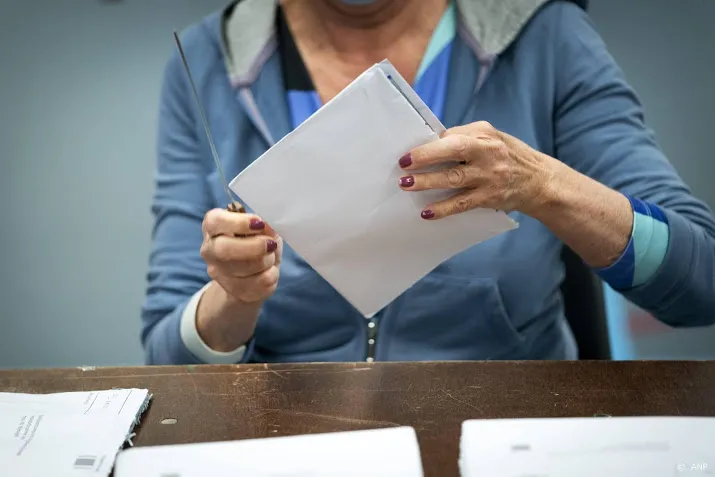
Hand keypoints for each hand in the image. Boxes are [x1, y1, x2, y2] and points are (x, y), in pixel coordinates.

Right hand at [200, 208, 281, 303]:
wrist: (251, 276)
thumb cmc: (256, 242)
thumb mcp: (262, 228)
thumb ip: (264, 224)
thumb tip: (268, 225)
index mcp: (212, 227)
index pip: (215, 222)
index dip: (239, 222)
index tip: (260, 224)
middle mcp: (209, 250)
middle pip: (224, 249)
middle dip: (254, 246)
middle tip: (271, 244)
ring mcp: (218, 273)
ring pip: (247, 267)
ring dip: (268, 260)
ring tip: (270, 257)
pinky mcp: (234, 291)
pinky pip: (260, 282)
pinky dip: (272, 274)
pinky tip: (269, 271)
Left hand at [397, 121, 557, 218]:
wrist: (540, 182)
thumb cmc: (509, 156)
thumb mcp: (492, 138)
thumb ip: (465, 138)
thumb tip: (432, 143)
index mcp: (485, 135)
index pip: (454, 136)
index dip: (430, 144)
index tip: (409, 152)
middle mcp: (488, 153)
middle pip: (453, 151)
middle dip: (426, 157)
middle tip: (403, 164)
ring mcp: (489, 176)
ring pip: (453, 179)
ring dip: (428, 182)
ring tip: (406, 185)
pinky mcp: (489, 197)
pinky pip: (462, 203)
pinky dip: (443, 208)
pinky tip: (427, 212)